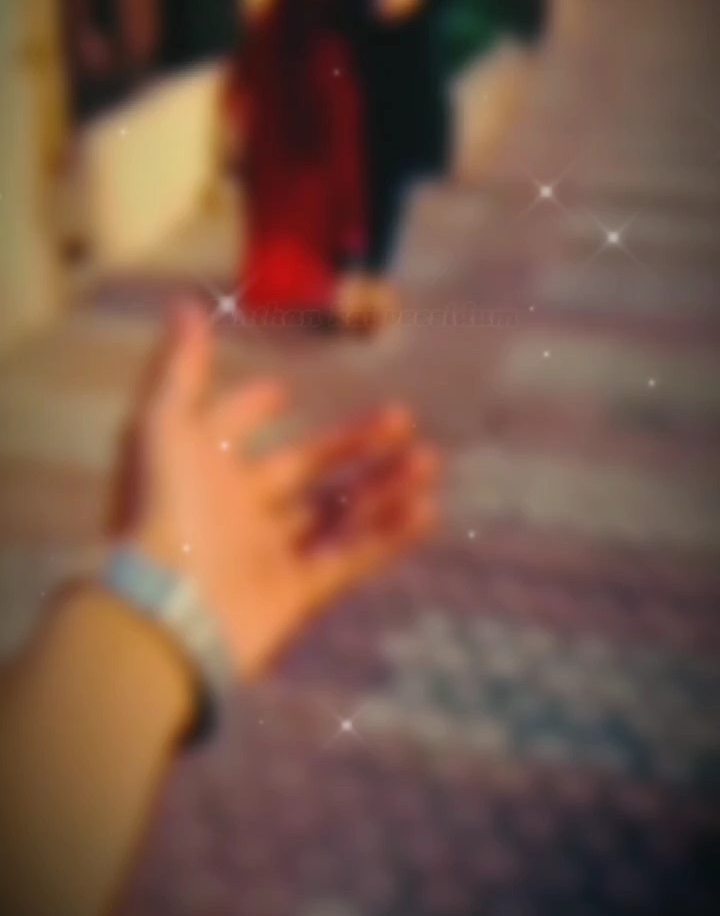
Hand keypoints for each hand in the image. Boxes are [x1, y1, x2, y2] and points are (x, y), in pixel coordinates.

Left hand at [113, 305, 437, 673]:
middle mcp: (235, 512)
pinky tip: (426, 509)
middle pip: (304, 471)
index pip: (229, 433)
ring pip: (336, 514)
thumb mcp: (163, 426)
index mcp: (200, 472)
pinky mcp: (295, 595)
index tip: (283, 391)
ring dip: (383, 488)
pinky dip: (389, 536)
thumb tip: (185, 302)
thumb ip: (180, 368)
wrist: (164, 613)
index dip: (249, 410)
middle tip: (402, 418)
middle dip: (353, 444)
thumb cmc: (160, 511)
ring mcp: (267, 556)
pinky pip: (350, 559)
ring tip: (429, 461)